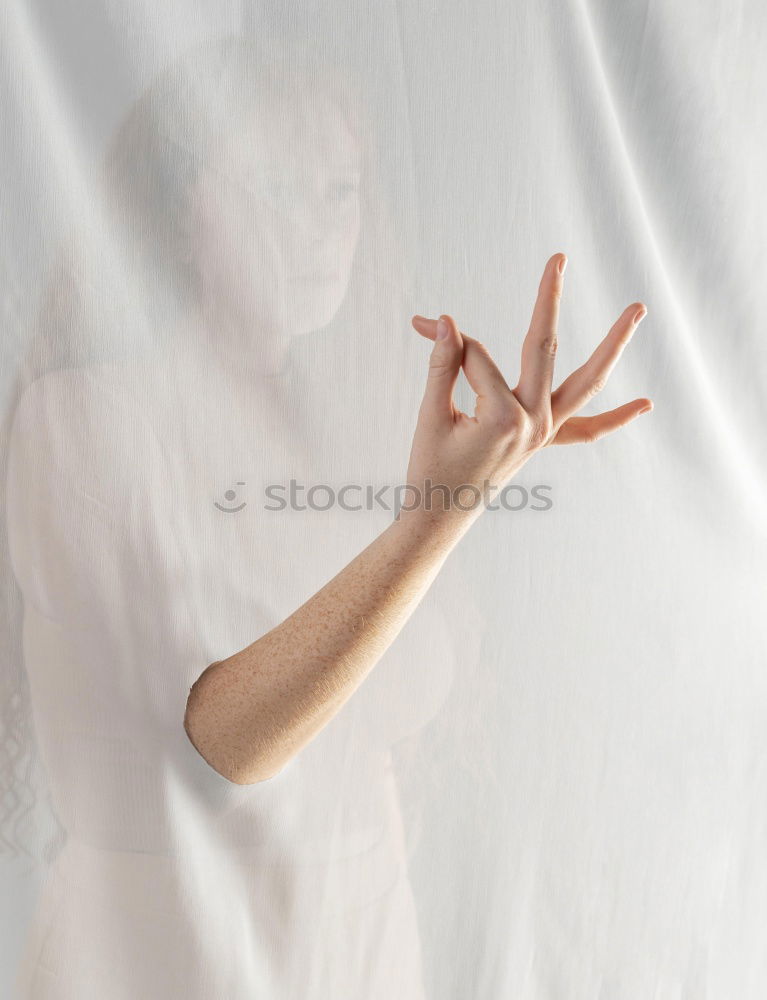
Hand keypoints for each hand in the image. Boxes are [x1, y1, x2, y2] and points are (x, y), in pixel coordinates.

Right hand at [403, 253, 651, 521]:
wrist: (439, 516)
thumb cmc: (430, 468)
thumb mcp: (430, 416)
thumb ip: (442, 365)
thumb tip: (444, 321)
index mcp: (502, 417)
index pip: (476, 359)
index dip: (447, 341)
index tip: (423, 326)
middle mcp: (532, 423)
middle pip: (542, 348)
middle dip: (548, 300)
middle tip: (558, 258)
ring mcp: (544, 433)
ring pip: (585, 384)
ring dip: (612, 346)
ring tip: (637, 309)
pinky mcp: (544, 441)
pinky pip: (585, 430)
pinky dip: (615, 418)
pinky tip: (645, 404)